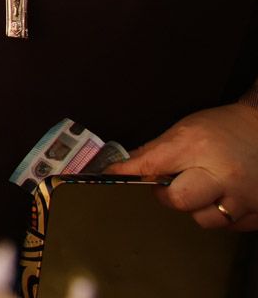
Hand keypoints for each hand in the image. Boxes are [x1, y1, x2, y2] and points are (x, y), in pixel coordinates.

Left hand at [105, 98, 257, 229]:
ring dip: (197, 208)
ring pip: (204, 220)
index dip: (127, 173)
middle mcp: (222, 174)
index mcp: (197, 147)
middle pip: (178, 201)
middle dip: (168, 195)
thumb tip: (126, 167)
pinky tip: (223, 198)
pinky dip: (222, 215)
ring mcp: (243, 196)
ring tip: (202, 190)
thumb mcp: (186, 128)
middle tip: (170, 184)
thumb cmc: (224, 127)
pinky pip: (231, 227)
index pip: (151, 166)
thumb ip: (156, 150)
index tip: (110, 176)